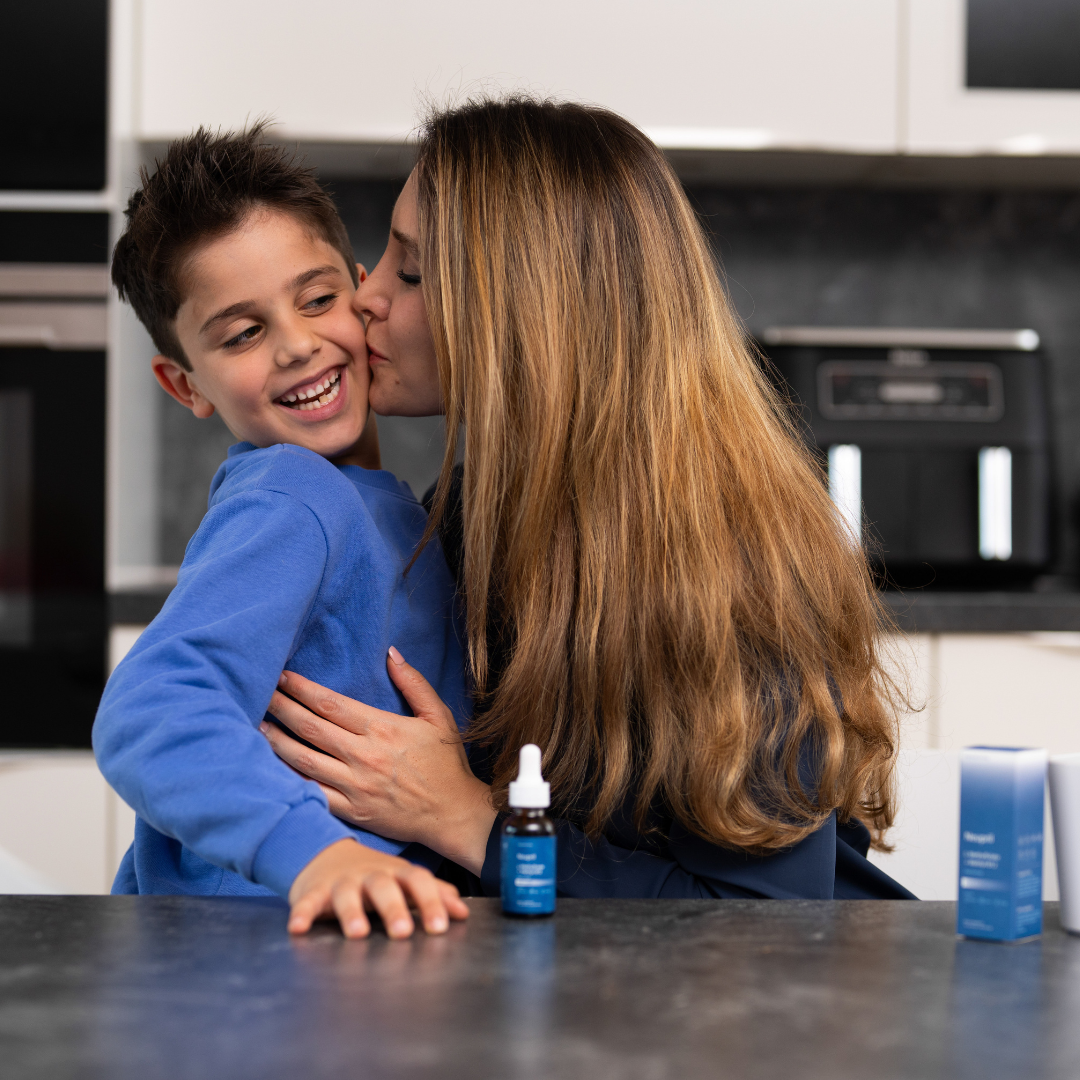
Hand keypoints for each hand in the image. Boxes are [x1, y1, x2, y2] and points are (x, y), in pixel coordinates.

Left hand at [262, 648, 496, 875]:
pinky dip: (290, 780)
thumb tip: (391, 653)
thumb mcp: (439, 716)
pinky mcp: (352, 811)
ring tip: (257, 726)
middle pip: (310, 728)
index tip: (283, 677)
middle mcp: (364, 755)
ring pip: (304, 760)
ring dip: (276, 741)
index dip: (302, 689)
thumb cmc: (446, 763)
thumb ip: (414, 683)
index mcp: (382, 728)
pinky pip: (313, 794)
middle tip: (260, 693)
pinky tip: (272, 769)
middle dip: (281, 708)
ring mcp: (355, 786)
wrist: (454, 814)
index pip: (331, 704)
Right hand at [288, 837, 468, 938]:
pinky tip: (298, 929)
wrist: (327, 855)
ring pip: (346, 893)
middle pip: (383, 886)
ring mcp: (341, 881)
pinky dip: (302, 913)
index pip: (418, 882)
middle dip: (393, 908)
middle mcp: (370, 875)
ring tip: (358, 933)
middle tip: (403, 932)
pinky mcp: (313, 891)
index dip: (431, 902)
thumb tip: (463, 912)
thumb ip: (433, 895)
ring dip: (352, 912)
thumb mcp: (404, 881)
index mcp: (396, 873)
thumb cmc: (375, 876)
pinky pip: (308, 902)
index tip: (441, 928)